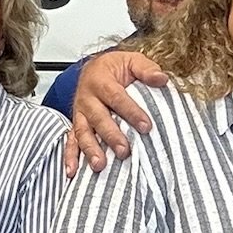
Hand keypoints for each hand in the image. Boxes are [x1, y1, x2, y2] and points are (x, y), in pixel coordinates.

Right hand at [62, 50, 166, 175]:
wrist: (93, 69)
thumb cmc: (113, 68)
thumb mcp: (131, 61)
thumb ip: (146, 69)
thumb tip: (161, 78)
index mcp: (101, 80)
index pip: (117, 97)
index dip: (131, 112)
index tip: (146, 126)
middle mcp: (87, 98)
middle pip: (98, 118)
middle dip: (111, 136)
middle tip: (125, 151)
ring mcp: (80, 113)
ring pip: (83, 132)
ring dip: (91, 149)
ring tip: (100, 165)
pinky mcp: (76, 125)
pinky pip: (70, 141)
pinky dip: (70, 157)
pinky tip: (73, 171)